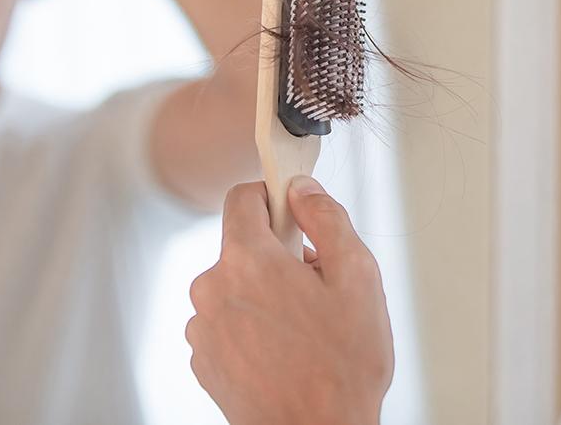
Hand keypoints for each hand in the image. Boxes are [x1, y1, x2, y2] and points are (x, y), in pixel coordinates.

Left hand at [187, 178, 393, 424]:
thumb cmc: (340, 369)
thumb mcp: (357, 277)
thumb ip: (327, 218)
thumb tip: (303, 192)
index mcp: (247, 260)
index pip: (242, 198)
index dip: (272, 197)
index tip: (293, 212)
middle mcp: (212, 289)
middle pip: (242, 246)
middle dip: (278, 256)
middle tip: (315, 287)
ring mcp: (203, 328)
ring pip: (235, 286)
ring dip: (264, 294)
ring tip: (302, 328)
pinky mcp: (203, 359)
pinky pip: (227, 321)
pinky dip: (250, 326)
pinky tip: (283, 351)